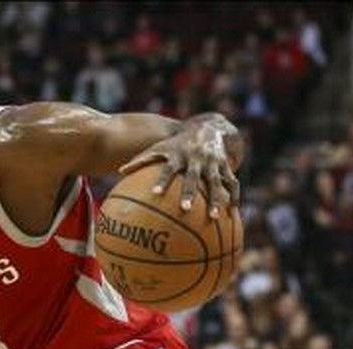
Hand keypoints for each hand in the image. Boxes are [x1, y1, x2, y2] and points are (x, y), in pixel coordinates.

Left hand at [120, 118, 240, 218]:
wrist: (210, 127)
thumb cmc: (178, 143)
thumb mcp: (160, 147)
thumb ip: (141, 160)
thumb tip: (119, 171)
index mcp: (178, 156)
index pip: (168, 170)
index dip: (162, 181)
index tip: (155, 193)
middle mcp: (196, 160)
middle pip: (193, 178)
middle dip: (190, 193)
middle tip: (184, 209)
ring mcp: (213, 164)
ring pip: (215, 183)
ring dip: (215, 200)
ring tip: (214, 217)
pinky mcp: (226, 167)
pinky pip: (231, 183)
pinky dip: (233, 196)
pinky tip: (233, 212)